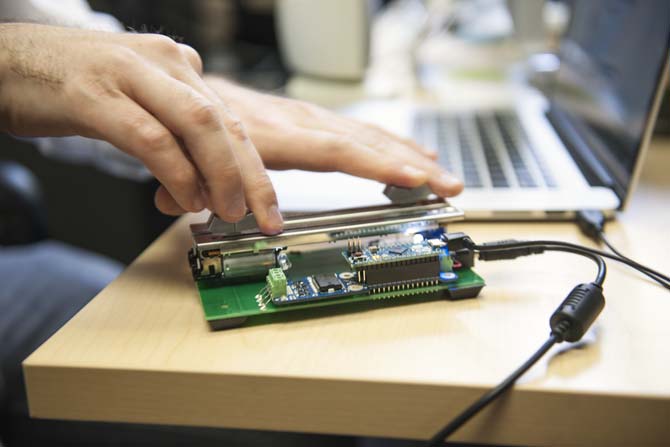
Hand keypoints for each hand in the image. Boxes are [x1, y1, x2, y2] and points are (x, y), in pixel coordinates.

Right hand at [0, 24, 282, 233]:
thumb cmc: (72, 87)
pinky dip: (176, 174)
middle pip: (225, 124)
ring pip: (198, 126)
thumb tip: (203, 187)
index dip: (255, 168)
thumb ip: (173, 138)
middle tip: (264, 218)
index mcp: (177, 66)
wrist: (2, 60)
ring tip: (227, 213)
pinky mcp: (93, 94)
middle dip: (252, 177)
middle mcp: (163, 63)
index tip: (269, 207)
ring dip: (220, 177)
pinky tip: (185, 201)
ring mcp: (128, 74)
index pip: (231, 121)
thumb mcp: (138, 106)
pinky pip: (151, 139)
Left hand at [205, 76, 462, 195]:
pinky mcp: (311, 122)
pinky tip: (412, 152)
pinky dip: (389, 143)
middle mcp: (295, 121)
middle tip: (448, 185)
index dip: (376, 164)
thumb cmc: (192, 126)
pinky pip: (358, 132)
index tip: (414, 178)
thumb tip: (209, 210)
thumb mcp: (187, 157)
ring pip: (367, 135)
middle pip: (364, 141)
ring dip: (409, 154)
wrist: (188, 93)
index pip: (333, 149)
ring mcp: (306, 119)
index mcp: (268, 133)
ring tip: (443, 174)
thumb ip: (193, 185)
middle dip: (412, 164)